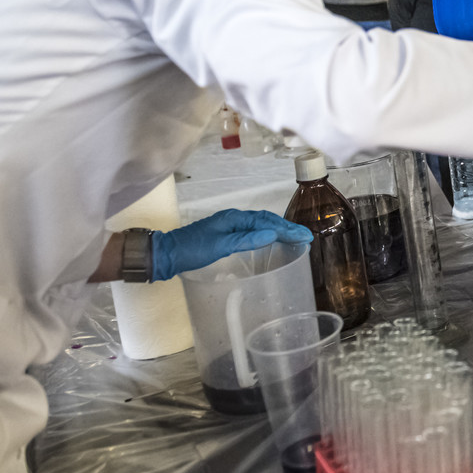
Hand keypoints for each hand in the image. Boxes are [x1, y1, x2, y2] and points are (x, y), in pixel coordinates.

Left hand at [152, 208, 312, 280]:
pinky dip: (266, 234)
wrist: (166, 254)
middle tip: (305, 237)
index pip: (266, 221)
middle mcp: (233, 219)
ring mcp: (229, 226)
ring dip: (278, 230)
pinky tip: (271, 241)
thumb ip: (245, 240)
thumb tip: (272, 235)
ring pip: (260, 225)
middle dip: (286, 228)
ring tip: (294, 238)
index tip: (304, 237)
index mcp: (234, 218)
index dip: (287, 229)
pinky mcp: (225, 235)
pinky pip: (252, 231)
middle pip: (266, 220)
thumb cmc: (191, 250)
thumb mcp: (219, 246)